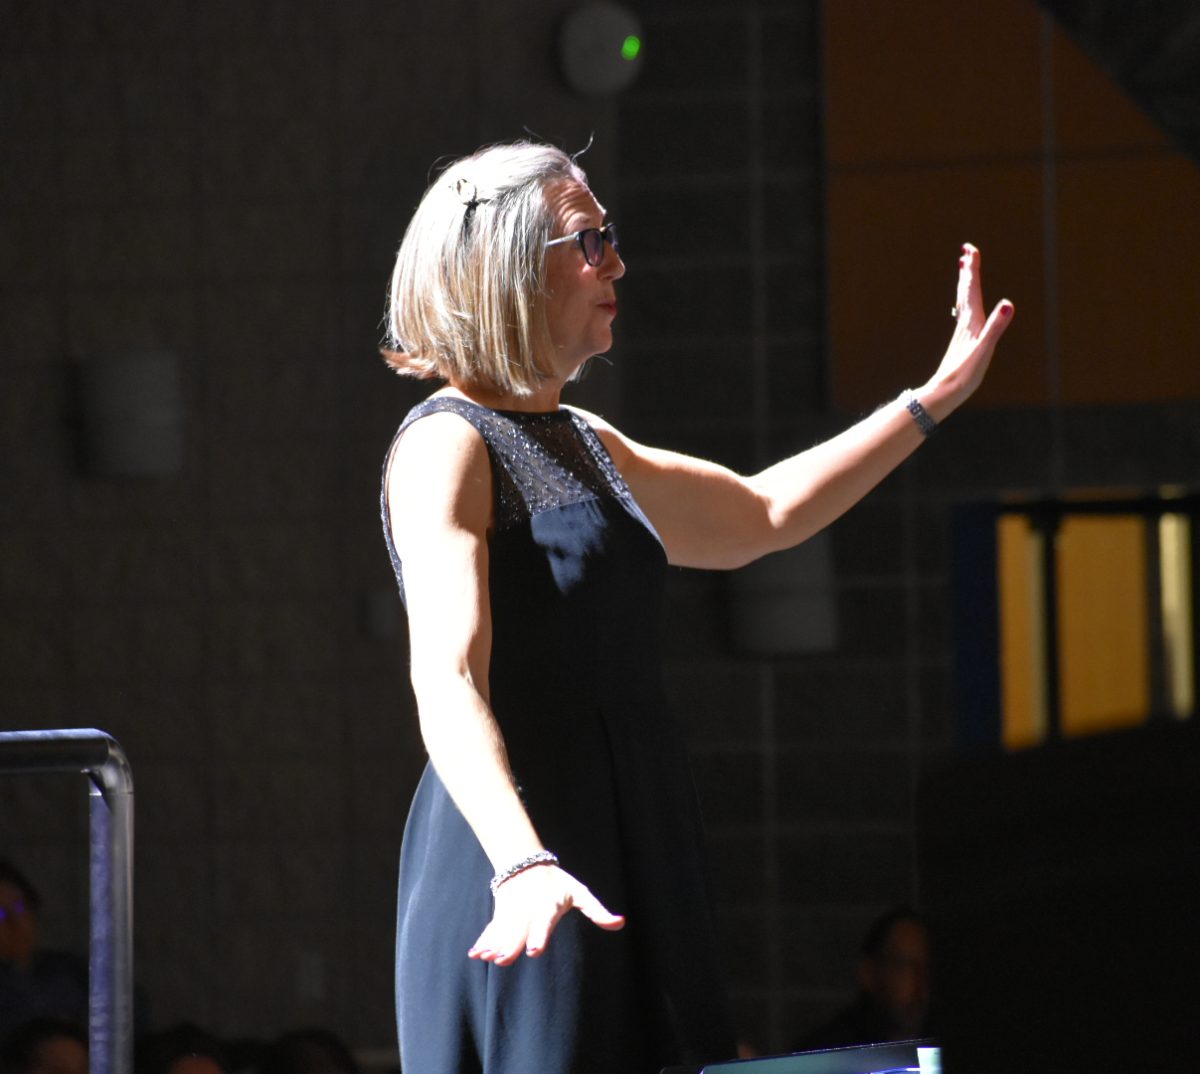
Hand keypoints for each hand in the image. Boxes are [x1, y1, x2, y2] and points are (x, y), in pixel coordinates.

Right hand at [467, 864, 624, 965]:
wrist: (527, 865)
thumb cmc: (559, 883)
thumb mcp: (580, 893)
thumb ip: (598, 911)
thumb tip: (621, 923)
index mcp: (548, 907)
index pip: (544, 923)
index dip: (539, 937)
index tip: (534, 951)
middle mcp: (528, 912)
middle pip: (519, 931)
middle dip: (510, 945)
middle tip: (503, 959)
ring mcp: (513, 914)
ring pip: (502, 931)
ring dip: (493, 944)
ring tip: (486, 957)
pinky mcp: (502, 916)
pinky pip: (492, 929)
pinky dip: (484, 940)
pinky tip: (475, 953)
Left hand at [924, 244, 1014, 415]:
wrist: (943, 393)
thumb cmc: (964, 375)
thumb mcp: (984, 351)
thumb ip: (996, 327)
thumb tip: (1008, 304)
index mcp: (971, 322)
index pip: (971, 290)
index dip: (972, 270)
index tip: (969, 249)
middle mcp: (965, 324)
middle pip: (966, 292)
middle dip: (968, 271)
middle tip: (966, 251)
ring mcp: (963, 333)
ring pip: (963, 302)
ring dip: (965, 284)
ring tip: (965, 271)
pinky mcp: (963, 342)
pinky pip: (965, 315)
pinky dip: (966, 304)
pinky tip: (966, 308)